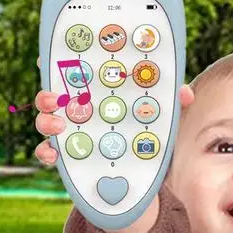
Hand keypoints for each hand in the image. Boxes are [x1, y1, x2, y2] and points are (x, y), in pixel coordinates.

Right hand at [32, 56, 194, 165]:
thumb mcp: (164, 119)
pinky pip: (50, 153)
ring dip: (47, 121)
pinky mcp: (70, 158)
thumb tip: (185, 94)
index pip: (77, 73)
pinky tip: (54, 155)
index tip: (55, 56)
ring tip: (59, 126)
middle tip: (54, 97)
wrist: (148, 177)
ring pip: (47, 121)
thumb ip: (171, 104)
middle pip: (55, 95)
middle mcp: (80, 111)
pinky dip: (47, 153)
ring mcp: (72, 134)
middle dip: (48, 93)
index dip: (62, 60)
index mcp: (99, 94)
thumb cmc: (151, 136)